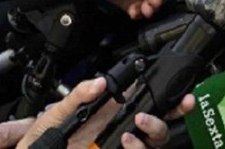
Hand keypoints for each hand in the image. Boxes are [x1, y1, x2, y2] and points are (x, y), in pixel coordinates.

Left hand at [17, 77, 194, 148]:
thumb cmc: (43, 138)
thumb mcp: (59, 111)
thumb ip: (79, 95)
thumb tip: (100, 83)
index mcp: (113, 114)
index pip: (148, 104)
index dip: (169, 100)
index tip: (181, 94)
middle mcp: (121, 132)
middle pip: (161, 126)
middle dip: (173, 115)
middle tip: (175, 105)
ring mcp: (121, 148)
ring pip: (155, 143)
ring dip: (154, 131)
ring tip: (137, 124)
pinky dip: (137, 148)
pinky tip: (126, 142)